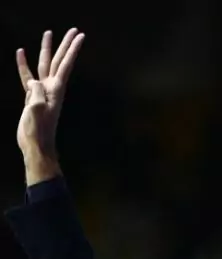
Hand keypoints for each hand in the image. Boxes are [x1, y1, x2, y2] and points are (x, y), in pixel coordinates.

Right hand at [16, 28, 84, 161]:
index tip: (80, 36)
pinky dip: (24, 64)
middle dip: (65, 45)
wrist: (35, 144)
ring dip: (46, 49)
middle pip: (59, 60)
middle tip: (73, 30)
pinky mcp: (32, 96)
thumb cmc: (38, 131)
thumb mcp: (36, 111)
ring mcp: (42, 91)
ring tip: (48, 33)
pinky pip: (27, 76)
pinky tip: (21, 53)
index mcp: (56, 89)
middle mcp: (51, 87)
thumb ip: (35, 94)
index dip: (72, 49)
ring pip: (44, 65)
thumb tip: (33, 81)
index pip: (66, 64)